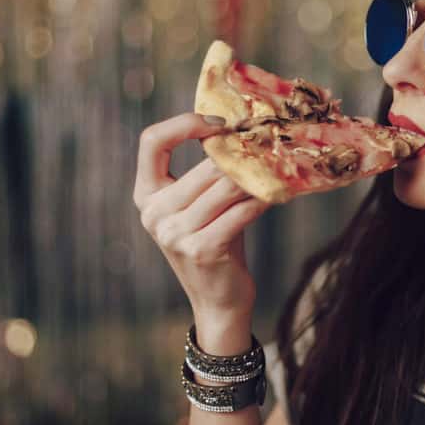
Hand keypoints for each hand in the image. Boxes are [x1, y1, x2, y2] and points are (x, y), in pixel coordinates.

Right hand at [133, 113, 273, 319]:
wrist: (219, 300)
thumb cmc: (215, 243)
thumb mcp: (200, 207)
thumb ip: (207, 175)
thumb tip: (243, 135)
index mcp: (146, 196)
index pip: (151, 141)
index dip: (184, 123)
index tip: (220, 124)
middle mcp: (155, 213)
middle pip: (204, 166)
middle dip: (240, 156)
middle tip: (269, 145)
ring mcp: (175, 234)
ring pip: (226, 186)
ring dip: (256, 176)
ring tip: (278, 167)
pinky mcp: (202, 249)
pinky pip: (241, 211)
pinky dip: (263, 199)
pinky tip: (278, 194)